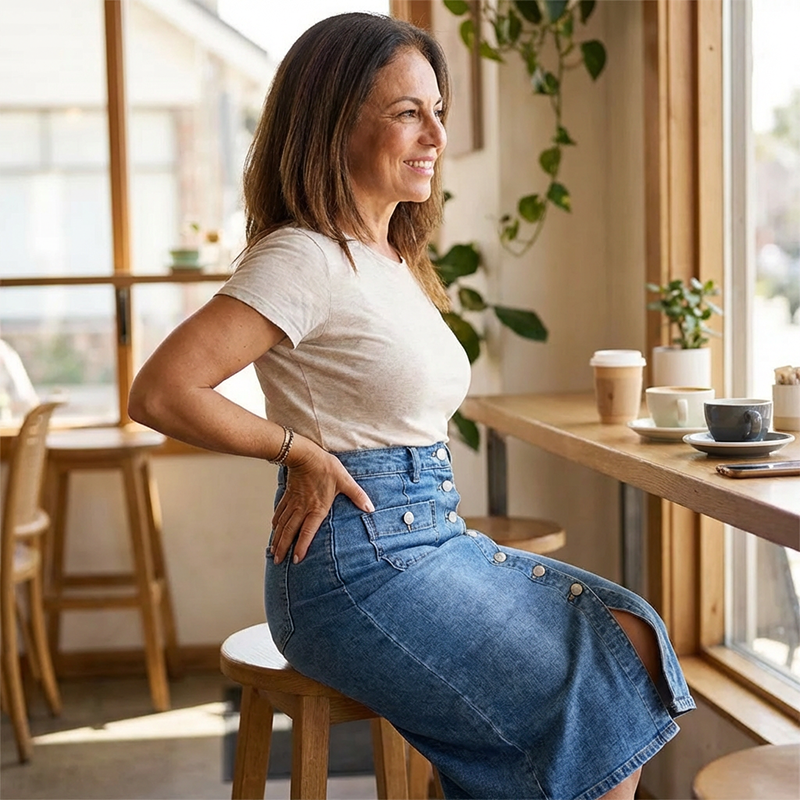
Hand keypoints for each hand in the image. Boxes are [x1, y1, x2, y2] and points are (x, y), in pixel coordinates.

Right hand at [270, 436, 373, 564]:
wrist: (304, 454)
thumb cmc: (325, 467)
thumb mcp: (345, 480)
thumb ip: (357, 495)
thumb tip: (371, 508)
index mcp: (317, 508)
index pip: (307, 532)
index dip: (301, 546)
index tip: (296, 559)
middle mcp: (303, 508)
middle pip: (290, 531)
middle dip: (283, 547)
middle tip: (277, 560)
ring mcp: (294, 502)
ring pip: (283, 523)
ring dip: (277, 537)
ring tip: (273, 550)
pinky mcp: (289, 494)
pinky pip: (280, 511)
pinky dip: (276, 521)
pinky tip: (274, 527)